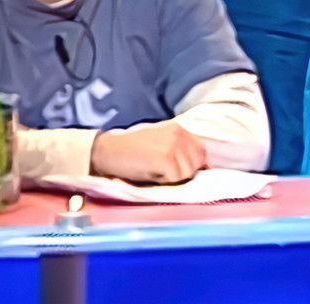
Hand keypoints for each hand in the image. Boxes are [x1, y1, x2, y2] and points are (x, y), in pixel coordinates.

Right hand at [91, 120, 206, 182]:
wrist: (108, 151)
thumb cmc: (132, 151)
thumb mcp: (160, 143)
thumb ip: (179, 149)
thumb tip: (198, 165)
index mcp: (179, 129)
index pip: (201, 152)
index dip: (192, 165)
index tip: (177, 169)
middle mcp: (179, 135)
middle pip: (198, 163)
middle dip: (184, 172)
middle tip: (162, 170)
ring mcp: (173, 146)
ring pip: (188, 172)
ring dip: (174, 177)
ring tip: (155, 171)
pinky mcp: (166, 159)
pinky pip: (176, 178)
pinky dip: (165, 181)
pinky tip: (151, 173)